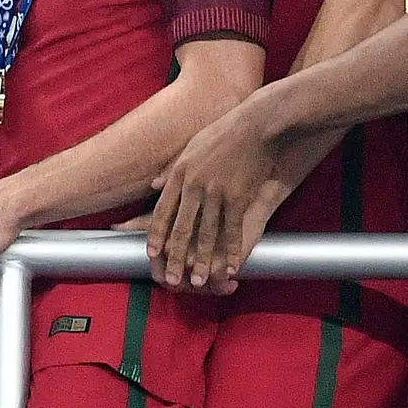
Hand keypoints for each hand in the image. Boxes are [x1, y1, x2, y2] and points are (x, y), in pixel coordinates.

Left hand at [148, 94, 291, 292]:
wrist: (256, 126)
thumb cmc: (223, 135)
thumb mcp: (190, 148)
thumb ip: (171, 170)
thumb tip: (151, 185)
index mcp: (179, 174)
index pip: (162, 211)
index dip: (156, 234)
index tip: (151, 254)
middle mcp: (193, 185)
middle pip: (181, 228)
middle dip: (175, 257)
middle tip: (172, 279)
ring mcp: (216, 193)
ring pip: (206, 235)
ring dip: (202, 261)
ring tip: (199, 281)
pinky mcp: (239, 197)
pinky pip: (233, 231)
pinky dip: (231, 252)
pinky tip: (231, 268)